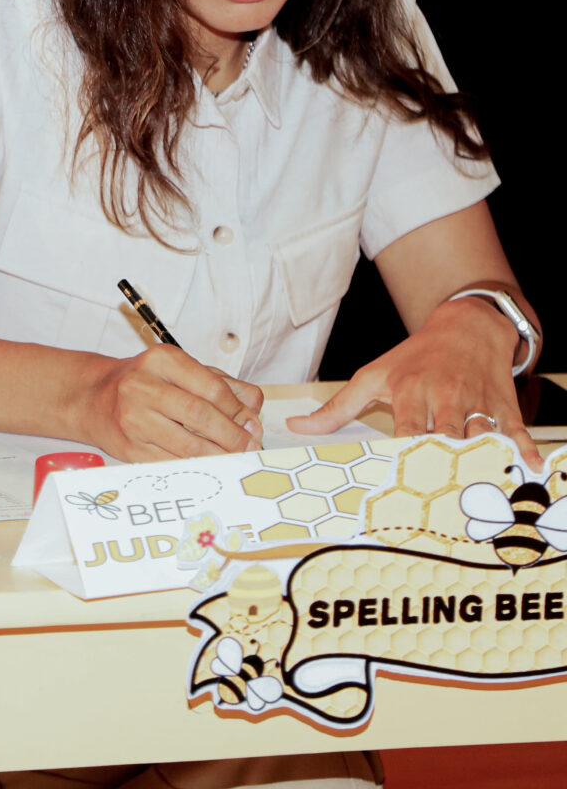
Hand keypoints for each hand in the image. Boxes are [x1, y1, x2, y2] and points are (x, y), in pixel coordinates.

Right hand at [78, 345, 264, 461]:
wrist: (95, 399)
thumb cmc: (147, 384)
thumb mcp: (183, 372)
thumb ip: (224, 386)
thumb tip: (253, 413)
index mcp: (162, 360)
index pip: (213, 389)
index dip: (239, 412)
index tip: (252, 426)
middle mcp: (142, 385)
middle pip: (201, 415)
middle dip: (233, 437)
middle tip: (249, 447)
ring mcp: (132, 418)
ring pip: (188, 446)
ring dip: (220, 457)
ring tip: (234, 459)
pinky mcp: (129, 447)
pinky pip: (173, 463)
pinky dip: (197, 468)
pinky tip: (209, 466)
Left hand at [290, 298, 541, 469]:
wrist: (465, 326)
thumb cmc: (413, 359)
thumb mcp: (372, 376)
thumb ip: (337, 408)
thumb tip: (295, 427)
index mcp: (409, 392)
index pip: (406, 430)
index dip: (406, 456)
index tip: (401, 486)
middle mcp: (444, 397)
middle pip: (444, 436)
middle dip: (444, 465)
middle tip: (440, 501)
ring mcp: (475, 401)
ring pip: (481, 435)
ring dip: (483, 462)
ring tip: (482, 493)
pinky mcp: (503, 405)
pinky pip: (515, 429)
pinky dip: (524, 449)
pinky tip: (531, 468)